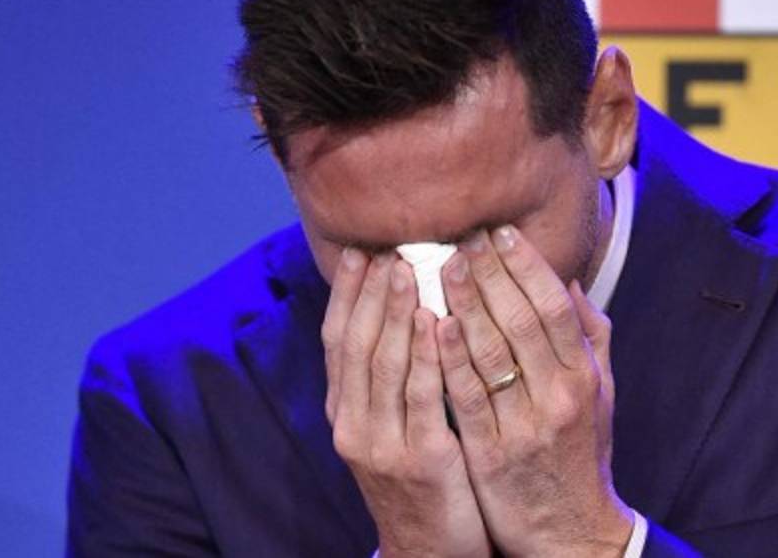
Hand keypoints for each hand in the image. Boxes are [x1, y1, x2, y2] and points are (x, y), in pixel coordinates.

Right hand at [323, 249, 490, 557]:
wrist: (427, 550)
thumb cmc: (420, 480)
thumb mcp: (390, 429)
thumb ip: (390, 379)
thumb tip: (399, 313)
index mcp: (345, 413)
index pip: (338, 342)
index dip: (348, 294)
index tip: (361, 252)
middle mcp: (354, 425)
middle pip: (357, 345)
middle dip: (370, 293)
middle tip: (386, 249)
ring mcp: (383, 444)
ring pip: (385, 366)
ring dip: (395, 314)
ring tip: (408, 271)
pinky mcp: (421, 460)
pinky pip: (423, 399)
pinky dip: (427, 357)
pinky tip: (438, 323)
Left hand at [437, 226, 633, 557]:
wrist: (571, 531)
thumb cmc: (580, 455)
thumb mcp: (600, 395)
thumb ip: (589, 338)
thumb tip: (569, 283)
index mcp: (584, 376)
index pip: (554, 306)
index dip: (526, 265)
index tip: (500, 233)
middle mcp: (559, 396)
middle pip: (522, 320)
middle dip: (491, 274)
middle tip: (462, 238)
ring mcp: (525, 425)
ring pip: (492, 352)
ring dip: (465, 304)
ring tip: (441, 267)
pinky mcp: (493, 455)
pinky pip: (467, 397)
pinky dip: (450, 358)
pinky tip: (433, 324)